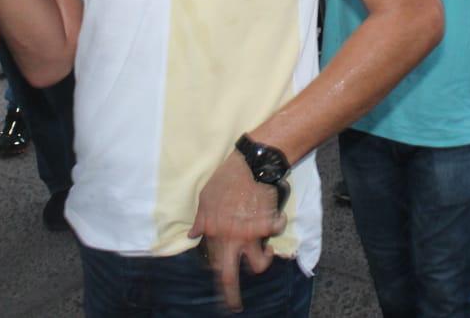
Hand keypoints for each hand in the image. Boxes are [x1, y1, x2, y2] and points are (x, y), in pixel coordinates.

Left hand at [188, 152, 285, 312]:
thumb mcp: (205, 198)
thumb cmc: (226, 179)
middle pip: (229, 275)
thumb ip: (201, 219)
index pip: (213, 262)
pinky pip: (275, 234)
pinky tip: (276, 218)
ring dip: (262, 261)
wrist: (251, 165)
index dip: (217, 275)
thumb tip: (192, 234)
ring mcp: (249, 234)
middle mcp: (230, 238)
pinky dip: (277, 227)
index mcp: (214, 232)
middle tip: (234, 306)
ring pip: (257, 264)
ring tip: (264, 254)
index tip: (221, 284)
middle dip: (232, 295)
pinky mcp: (267, 226)